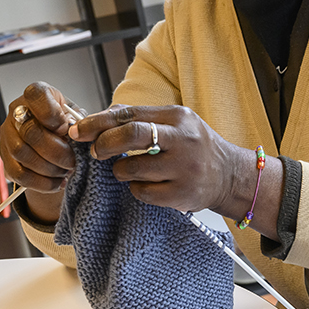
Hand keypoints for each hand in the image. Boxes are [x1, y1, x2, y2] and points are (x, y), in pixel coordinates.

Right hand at [0, 81, 86, 223]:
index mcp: (36, 95)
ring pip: (22, 154)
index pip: (35, 95)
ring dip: (49, 168)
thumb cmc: (66, 124)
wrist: (54, 139)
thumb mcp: (76, 116)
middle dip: (56, 151)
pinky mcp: (5, 158)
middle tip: (73, 161)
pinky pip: (19, 174)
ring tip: (65, 171)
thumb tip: (80, 132)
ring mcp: (7, 135)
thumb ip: (80, 121)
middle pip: (29, 132)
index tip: (65, 128)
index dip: (51, 114)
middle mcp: (17, 112)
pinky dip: (41, 182)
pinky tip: (56, 182)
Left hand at [68, 104, 260, 215]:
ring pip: (132, 169)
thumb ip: (140, 119)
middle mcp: (184, 139)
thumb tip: (99, 119)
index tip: (78, 132)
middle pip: (131, 136)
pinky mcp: (183, 194)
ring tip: (124, 171)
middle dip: (104, 145)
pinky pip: (143, 192)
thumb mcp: (175, 124)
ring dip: (119, 171)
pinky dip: (136, 189)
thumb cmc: (194, 147)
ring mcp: (185, 168)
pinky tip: (145, 185)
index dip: (98, 123)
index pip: (128, 114)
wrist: (231, 176)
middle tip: (94, 153)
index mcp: (177, 116)